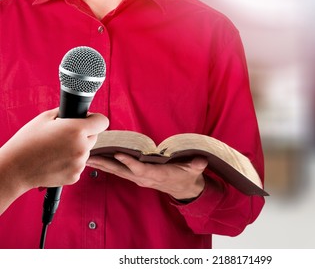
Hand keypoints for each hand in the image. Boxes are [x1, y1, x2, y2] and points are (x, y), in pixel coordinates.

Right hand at [0, 108, 108, 190]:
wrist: (15, 168)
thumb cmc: (27, 142)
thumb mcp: (45, 118)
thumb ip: (67, 113)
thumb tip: (81, 114)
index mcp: (77, 130)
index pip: (102, 121)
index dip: (95, 119)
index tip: (89, 120)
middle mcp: (82, 147)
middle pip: (95, 137)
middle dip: (84, 134)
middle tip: (65, 136)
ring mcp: (80, 164)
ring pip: (86, 152)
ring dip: (77, 149)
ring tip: (56, 150)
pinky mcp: (75, 176)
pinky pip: (79, 165)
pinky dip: (71, 162)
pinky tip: (56, 161)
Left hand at [87, 154, 206, 199]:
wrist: (184, 189)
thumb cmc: (187, 177)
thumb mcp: (194, 171)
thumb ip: (196, 165)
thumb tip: (200, 161)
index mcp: (158, 175)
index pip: (141, 169)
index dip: (130, 162)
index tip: (118, 153)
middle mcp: (145, 178)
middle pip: (122, 171)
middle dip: (106, 163)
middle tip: (90, 155)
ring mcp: (139, 178)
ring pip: (117, 171)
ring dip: (102, 164)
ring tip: (87, 156)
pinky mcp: (136, 176)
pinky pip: (119, 170)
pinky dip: (107, 164)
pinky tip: (97, 159)